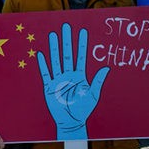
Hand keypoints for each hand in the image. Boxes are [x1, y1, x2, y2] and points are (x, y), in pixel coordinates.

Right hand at [37, 23, 108, 139]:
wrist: (70, 122)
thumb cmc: (82, 109)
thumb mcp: (93, 95)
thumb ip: (98, 81)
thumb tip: (106, 67)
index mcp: (79, 76)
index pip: (81, 56)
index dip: (81, 44)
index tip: (82, 31)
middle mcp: (68, 75)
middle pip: (67, 54)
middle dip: (67, 40)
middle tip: (66, 26)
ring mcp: (58, 79)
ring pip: (56, 60)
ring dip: (54, 48)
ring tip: (53, 35)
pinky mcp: (49, 87)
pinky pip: (45, 73)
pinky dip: (43, 65)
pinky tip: (41, 55)